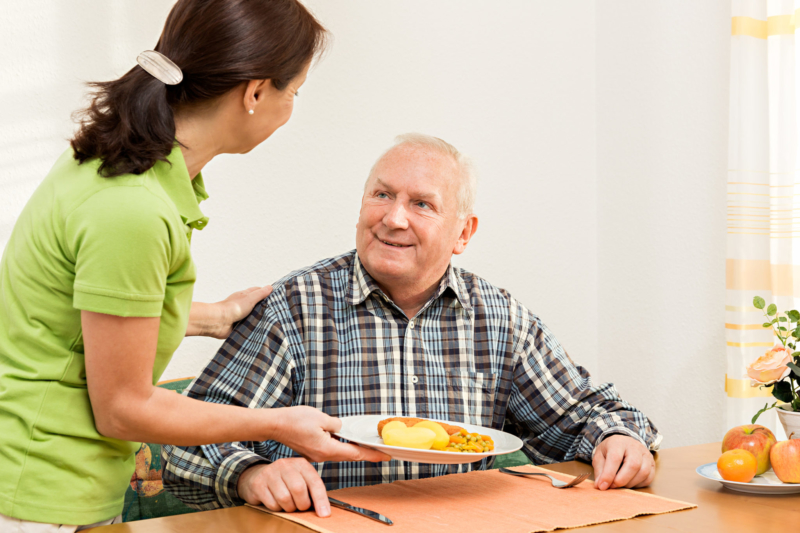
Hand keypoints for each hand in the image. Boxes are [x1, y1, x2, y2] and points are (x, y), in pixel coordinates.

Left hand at [215, 285, 272, 337]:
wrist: (219, 322)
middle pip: (257, 304)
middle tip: (277, 309)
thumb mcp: (250, 298)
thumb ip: (260, 294)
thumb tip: (270, 287)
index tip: (276, 295)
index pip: (257, 291)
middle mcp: (243, 305)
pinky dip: (255, 326)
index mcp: (244, 296)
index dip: (266, 293)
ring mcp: (241, 315)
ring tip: (272, 320)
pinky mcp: (239, 325)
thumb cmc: (232, 308)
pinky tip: (262, 328)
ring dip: (260, 318)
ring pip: (254, 315)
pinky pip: (250, 325)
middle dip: (265, 307)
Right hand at [238, 459, 329, 516]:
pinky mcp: (258, 483)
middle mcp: (286, 465)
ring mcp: (270, 473)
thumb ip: (312, 489)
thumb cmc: (285, 481)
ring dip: (288, 507)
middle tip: (300, 507)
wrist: (257, 475)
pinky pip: (272, 504)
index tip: (324, 514)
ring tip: (287, 504)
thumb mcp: (301, 479)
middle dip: (302, 504)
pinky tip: (275, 502)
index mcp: (301, 464)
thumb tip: (324, 509)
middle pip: (299, 489)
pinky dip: (276, 508)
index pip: (315, 482)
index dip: (321, 500)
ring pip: (285, 498)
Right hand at [269, 406, 390, 462]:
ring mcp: (316, 455)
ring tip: (365, 444)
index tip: (385, 456)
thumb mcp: (321, 418)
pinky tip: (344, 440)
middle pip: (349, 455)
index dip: (372, 455)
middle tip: (380, 450)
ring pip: (339, 453)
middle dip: (365, 453)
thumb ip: (336, 424)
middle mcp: (323, 455)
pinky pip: (330, 450)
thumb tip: (342, 428)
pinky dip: (340, 446)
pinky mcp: (312, 451)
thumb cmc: (295, 420)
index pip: (355, 454)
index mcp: (327, 448)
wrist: (275, 424)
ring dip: (352, 449)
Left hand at [592, 434, 654, 489]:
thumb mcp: (599, 456)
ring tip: (620, 484)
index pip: (615, 458)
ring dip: (631, 483)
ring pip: (644, 472)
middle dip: (622, 480)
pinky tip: (630, 482)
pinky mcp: (652, 463)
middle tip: (612, 486)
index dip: (609, 474)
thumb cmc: (610, 450)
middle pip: (633, 465)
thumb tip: (600, 486)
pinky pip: (649, 478)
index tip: (603, 486)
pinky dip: (639, 484)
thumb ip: (599, 471)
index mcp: (618, 442)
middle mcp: (635, 447)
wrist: (623, 443)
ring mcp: (646, 454)